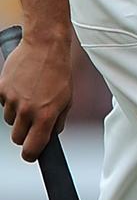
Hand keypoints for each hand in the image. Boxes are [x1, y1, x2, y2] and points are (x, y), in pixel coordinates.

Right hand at [0, 35, 72, 160]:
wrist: (45, 45)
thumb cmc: (59, 71)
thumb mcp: (67, 99)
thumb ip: (57, 121)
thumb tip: (50, 136)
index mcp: (45, 115)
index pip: (31, 149)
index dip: (31, 154)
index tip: (31, 152)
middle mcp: (27, 110)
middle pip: (17, 138)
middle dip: (24, 133)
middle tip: (33, 119)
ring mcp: (12, 100)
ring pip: (9, 120)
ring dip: (17, 113)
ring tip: (30, 95)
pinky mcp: (1, 89)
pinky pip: (2, 103)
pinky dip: (10, 98)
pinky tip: (22, 85)